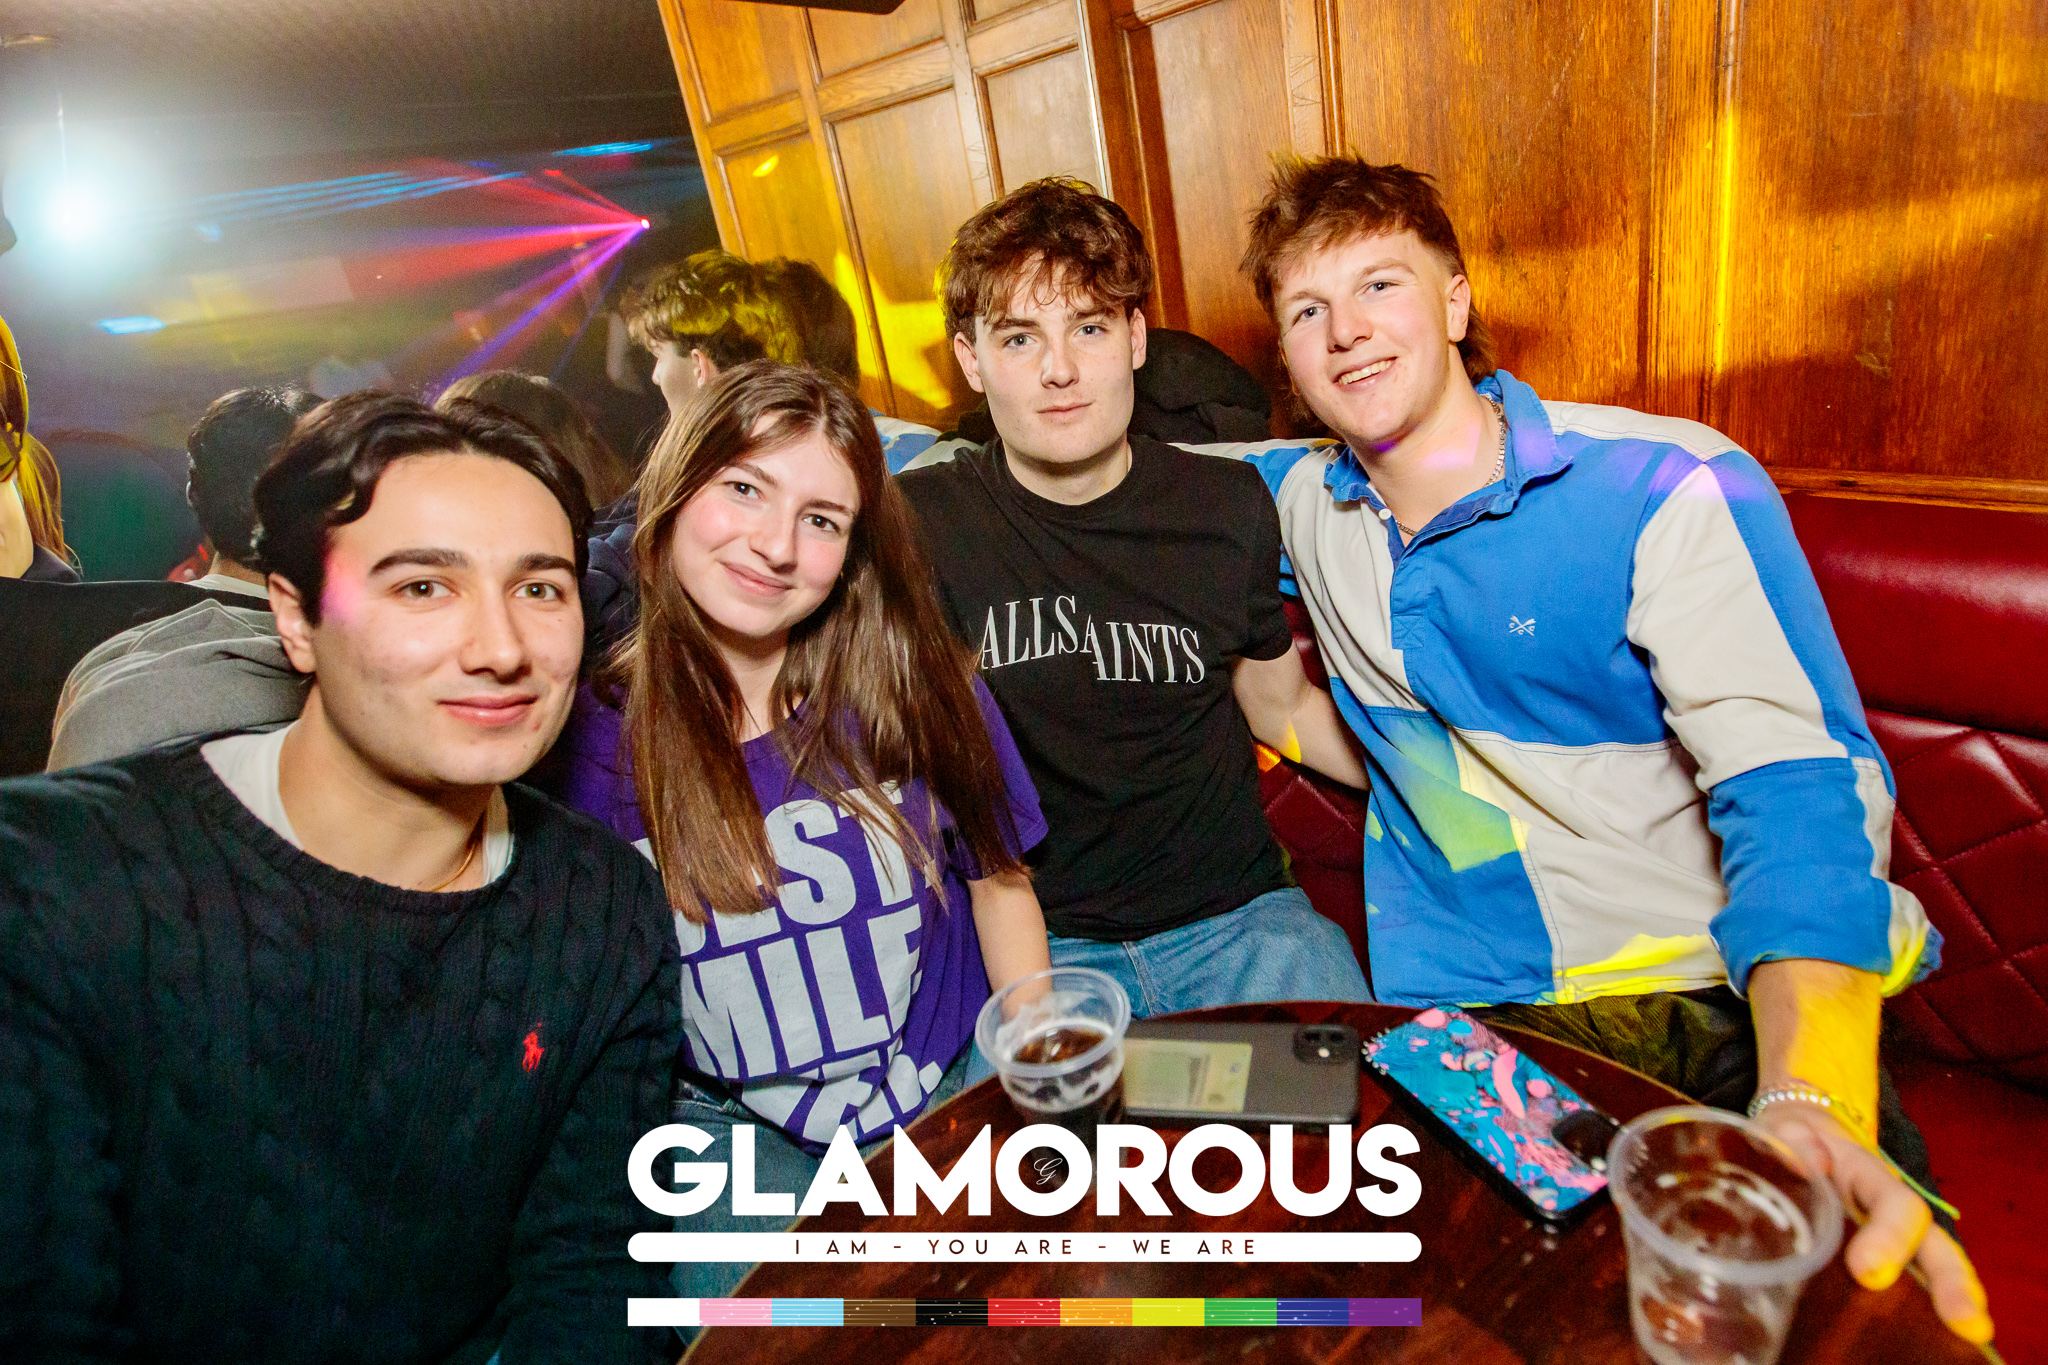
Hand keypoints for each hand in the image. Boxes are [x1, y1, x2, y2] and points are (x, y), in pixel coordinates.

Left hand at [1752, 1101, 1992, 1344]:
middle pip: (1933, 1242)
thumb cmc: (1789, 1141)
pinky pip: (1912, 1282)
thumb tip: (1814, 1161)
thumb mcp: (1784, 1129)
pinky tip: (1941, 1337)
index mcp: (1865, 1173)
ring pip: (1934, 1263)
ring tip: (1972, 1333)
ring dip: (1952, 1297)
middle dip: (1950, 1280)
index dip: (1889, 1237)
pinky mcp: (1880, 1256)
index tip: (1867, 1271)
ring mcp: (1890, 1234)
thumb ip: (1794, 1138)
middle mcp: (1889, 1206)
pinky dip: (1926, 1309)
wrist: (1792, 1138)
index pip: (1894, 1203)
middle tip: (1964, 1322)